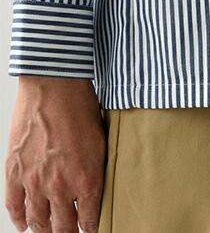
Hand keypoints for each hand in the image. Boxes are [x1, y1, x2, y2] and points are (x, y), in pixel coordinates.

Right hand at [4, 77, 105, 232]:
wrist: (54, 86)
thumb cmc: (80, 107)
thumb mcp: (100, 141)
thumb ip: (96, 169)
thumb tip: (94, 186)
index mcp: (87, 178)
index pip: (90, 218)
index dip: (91, 228)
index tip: (91, 230)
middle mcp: (60, 186)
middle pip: (63, 227)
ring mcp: (34, 181)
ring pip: (38, 222)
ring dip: (45, 230)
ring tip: (51, 232)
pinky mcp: (15, 172)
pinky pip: (14, 206)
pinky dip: (19, 219)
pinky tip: (25, 224)